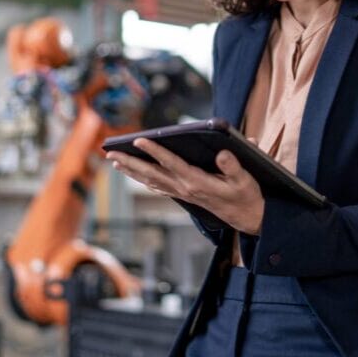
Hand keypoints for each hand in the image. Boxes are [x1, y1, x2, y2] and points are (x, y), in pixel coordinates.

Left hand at [106, 138, 264, 234]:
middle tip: (111, 153)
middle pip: (152, 173)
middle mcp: (185, 188)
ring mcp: (182, 193)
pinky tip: (135, 174)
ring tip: (115, 161)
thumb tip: (222, 152)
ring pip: (151, 180)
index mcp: (198, 182)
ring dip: (132, 171)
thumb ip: (233, 165)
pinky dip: (144, 179)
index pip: (171, 163)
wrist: (247, 217)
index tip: (139, 139)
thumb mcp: (245, 179)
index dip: (155, 150)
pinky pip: (158, 186)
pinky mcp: (184, 195)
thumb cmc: (246, 195)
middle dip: (131, 162)